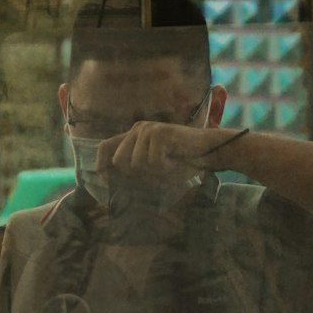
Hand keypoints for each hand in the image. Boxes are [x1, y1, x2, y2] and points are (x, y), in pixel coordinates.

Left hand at [96, 121, 235, 181]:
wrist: (211, 151)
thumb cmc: (184, 162)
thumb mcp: (154, 168)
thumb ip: (135, 171)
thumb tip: (112, 183)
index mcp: (133, 135)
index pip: (104, 147)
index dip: (101, 167)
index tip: (106, 183)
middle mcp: (138, 129)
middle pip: (119, 161)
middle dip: (136, 174)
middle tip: (158, 171)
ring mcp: (148, 129)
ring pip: (137, 164)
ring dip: (155, 171)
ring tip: (170, 163)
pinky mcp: (160, 133)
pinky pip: (153, 162)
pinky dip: (166, 167)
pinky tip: (177, 159)